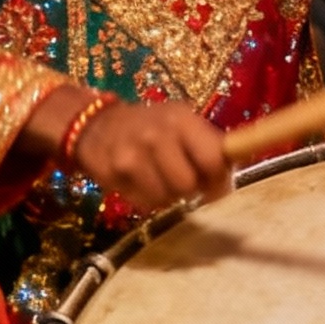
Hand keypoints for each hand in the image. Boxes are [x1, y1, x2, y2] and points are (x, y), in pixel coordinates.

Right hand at [71, 99, 229, 208]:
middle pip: (189, 184)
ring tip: (161, 177)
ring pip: (168, 198)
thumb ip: (210, 148)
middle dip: (191, 187)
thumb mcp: (183, 124)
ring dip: (170, 195)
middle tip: (183, 177)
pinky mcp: (114, 174)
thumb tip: (226, 186)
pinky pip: (146, 204)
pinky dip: (149, 199)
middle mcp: (156, 135)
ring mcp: (132, 155)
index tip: (215, 181)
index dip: (218, 176)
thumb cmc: (152, 127)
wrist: (98, 125)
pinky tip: (142, 181)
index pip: (214, 158)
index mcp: (181, 119)